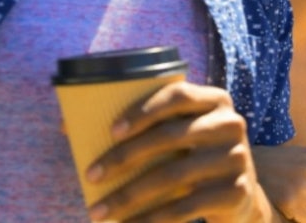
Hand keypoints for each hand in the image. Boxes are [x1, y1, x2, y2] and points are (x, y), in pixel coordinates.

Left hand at [84, 81, 272, 222]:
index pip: (177, 94)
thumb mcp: (179, 135)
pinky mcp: (237, 192)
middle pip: (170, 136)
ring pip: (173, 175)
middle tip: (91, 175)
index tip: (111, 131)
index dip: (142, 110)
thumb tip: (66, 124)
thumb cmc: (192, 158)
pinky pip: (185, 207)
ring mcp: (237, 158)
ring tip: (98, 211)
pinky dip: (151, 220)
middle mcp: (231, 124)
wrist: (239, 198)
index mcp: (215, 100)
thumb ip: (141, 125)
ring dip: (129, 196)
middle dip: (124, 157)